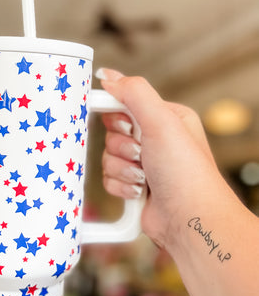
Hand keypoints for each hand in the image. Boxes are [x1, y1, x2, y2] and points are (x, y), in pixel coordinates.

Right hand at [98, 69, 227, 250]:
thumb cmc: (185, 171)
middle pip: (111, 133)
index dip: (118, 117)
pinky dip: (120, 187)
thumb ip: (133, 92)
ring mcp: (145, 166)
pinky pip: (109, 179)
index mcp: (166, 118)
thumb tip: (106, 75)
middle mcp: (156, 140)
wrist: (189, 220)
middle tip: (142, 155)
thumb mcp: (162, 121)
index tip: (124, 127)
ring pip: (108, 158)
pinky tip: (139, 193)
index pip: (125, 104)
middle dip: (122, 148)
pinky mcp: (134, 188)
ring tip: (144, 178)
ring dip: (122, 170)